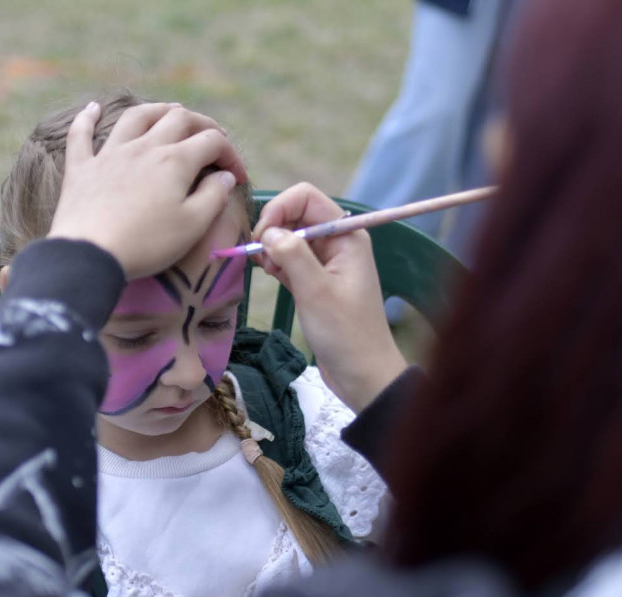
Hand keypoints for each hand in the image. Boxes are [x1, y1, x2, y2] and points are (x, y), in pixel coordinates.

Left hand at [48, 102, 247, 279]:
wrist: (90, 254)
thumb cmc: (147, 243)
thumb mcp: (193, 225)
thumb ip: (214, 196)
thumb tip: (225, 176)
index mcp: (175, 161)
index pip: (212, 142)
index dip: (231, 155)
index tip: (238, 177)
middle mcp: (144, 147)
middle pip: (178, 119)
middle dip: (202, 124)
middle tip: (214, 139)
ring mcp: (110, 153)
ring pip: (137, 117)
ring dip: (158, 109)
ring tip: (171, 111)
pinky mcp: (82, 167)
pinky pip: (82, 134)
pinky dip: (88, 118)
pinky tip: (93, 108)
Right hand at [255, 183, 406, 412]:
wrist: (362, 374)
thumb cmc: (346, 334)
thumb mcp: (316, 291)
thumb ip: (292, 254)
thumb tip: (267, 232)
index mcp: (346, 236)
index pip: (306, 197)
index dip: (279, 209)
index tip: (261, 236)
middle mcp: (338, 243)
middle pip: (296, 214)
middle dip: (272, 228)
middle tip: (258, 256)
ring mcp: (327, 262)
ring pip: (290, 237)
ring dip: (272, 247)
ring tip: (265, 269)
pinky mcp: (316, 280)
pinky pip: (290, 258)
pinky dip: (276, 262)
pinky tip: (269, 274)